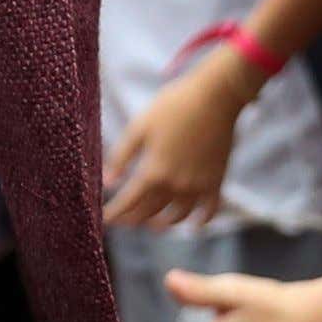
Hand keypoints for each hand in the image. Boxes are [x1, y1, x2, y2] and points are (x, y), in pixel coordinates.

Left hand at [101, 54, 257, 232]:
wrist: (215, 97)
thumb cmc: (173, 106)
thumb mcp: (140, 126)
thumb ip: (121, 156)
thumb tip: (107, 182)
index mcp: (154, 171)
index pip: (128, 202)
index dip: (115, 213)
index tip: (105, 220)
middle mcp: (176, 185)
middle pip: (150, 211)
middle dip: (134, 218)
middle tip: (124, 221)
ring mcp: (198, 186)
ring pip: (177, 216)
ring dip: (163, 223)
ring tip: (153, 224)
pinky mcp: (217, 181)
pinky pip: (208, 211)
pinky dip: (200, 221)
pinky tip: (193, 223)